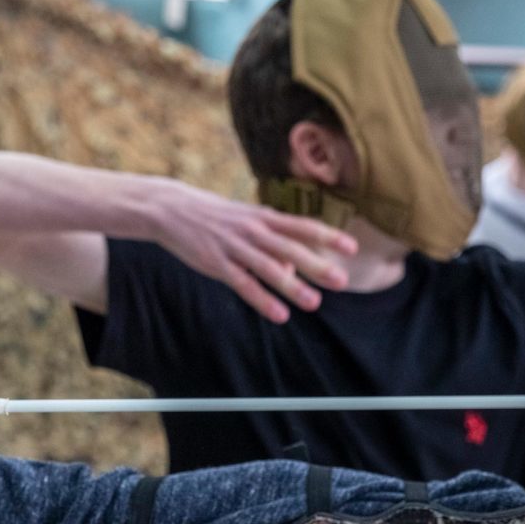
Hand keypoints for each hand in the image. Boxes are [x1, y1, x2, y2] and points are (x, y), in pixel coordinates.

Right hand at [150, 180, 357, 322]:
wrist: (172, 209)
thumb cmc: (217, 218)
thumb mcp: (247, 222)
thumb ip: (272, 243)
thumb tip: (293, 272)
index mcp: (263, 217)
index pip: (302, 226)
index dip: (327, 236)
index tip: (352, 248)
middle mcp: (253, 231)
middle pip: (291, 249)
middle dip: (317, 265)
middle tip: (342, 281)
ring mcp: (235, 247)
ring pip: (268, 268)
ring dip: (292, 287)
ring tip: (314, 303)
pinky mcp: (216, 263)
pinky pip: (243, 284)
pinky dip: (261, 299)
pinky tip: (278, 314)